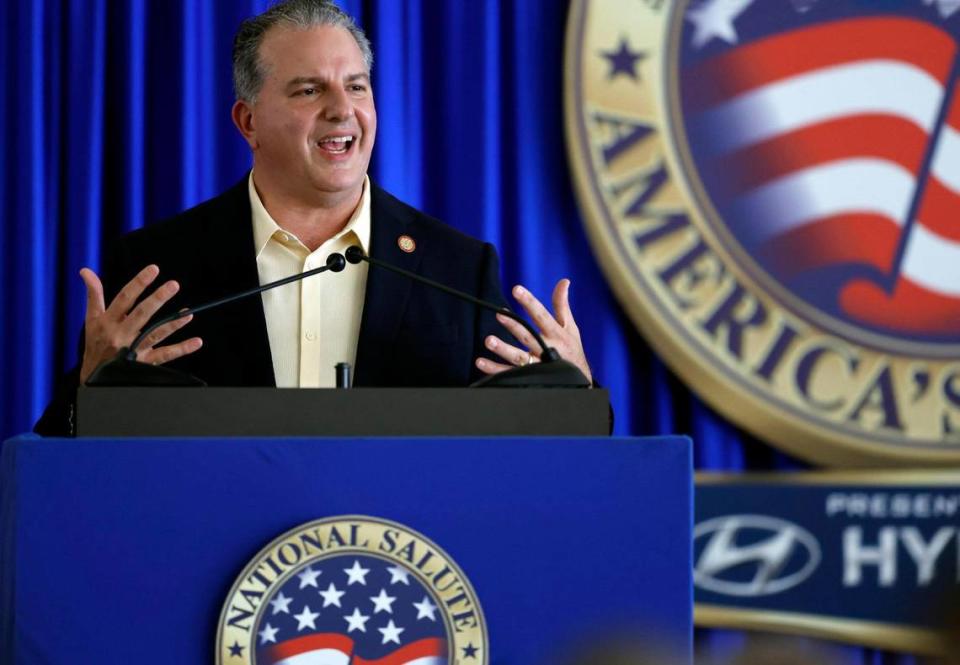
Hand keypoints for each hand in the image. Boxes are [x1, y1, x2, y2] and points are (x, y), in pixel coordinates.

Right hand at [79, 265, 201, 382]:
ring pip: (156, 334)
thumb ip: (93, 295)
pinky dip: (182, 349)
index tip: (154, 269)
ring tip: (188, 313)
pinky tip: (197, 342)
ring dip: (173, 324)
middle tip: (173, 285)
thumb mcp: (91, 320)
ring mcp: (134, 349)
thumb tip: (85, 271)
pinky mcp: (144, 364)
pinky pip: (166, 355)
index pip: (125, 298)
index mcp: (108, 321)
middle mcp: (121, 334)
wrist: (94, 379)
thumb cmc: (95, 344)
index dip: (138, 283)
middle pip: (142, 314)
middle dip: (157, 299)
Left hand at [475, 279, 592, 382]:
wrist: (578, 381)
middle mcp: (546, 349)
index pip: (541, 316)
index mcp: (556, 335)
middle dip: (514, 326)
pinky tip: (480, 362)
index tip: (517, 289)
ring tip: (489, 341)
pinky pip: (509, 374)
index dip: (529, 302)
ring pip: (518, 358)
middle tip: (500, 314)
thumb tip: (564, 281)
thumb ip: (562, 305)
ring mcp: (537, 365)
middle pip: (528, 336)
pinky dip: (494, 369)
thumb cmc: (572, 350)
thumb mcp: (570, 327)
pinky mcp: (528, 377)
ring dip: (503, 350)